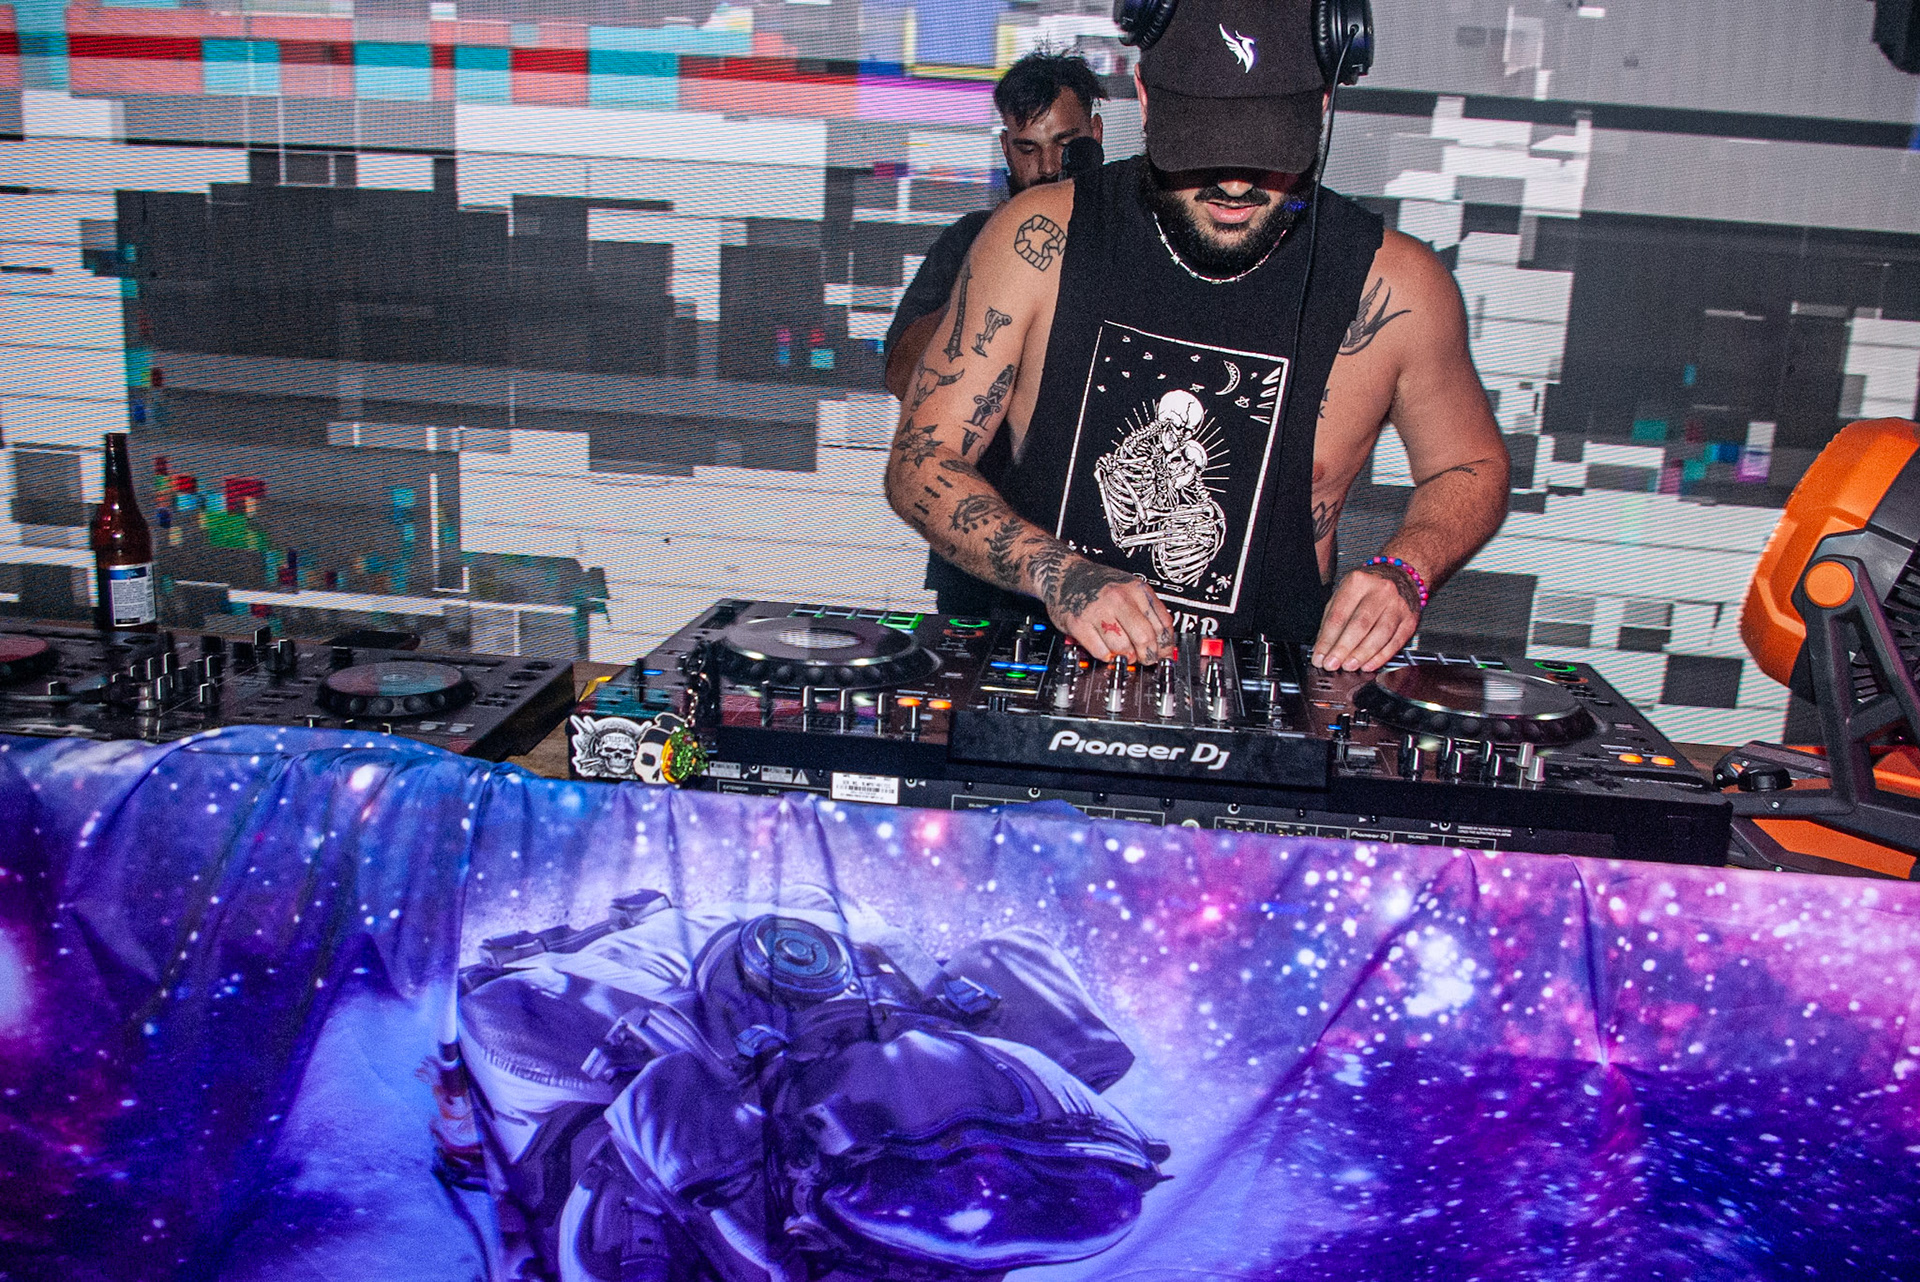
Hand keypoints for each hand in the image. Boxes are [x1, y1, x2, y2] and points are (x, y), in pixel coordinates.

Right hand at [1042, 556, 1175, 663]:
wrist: (1064, 574)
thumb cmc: (1098, 584)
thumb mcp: (1129, 589)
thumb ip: (1146, 612)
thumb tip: (1163, 642)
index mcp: (1137, 589)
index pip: (1162, 624)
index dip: (1165, 646)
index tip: (1163, 655)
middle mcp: (1118, 598)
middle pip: (1144, 637)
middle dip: (1147, 656)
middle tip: (1145, 660)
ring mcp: (1097, 610)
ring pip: (1122, 647)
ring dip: (1126, 657)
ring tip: (1124, 654)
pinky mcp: (1078, 623)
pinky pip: (1100, 651)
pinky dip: (1106, 656)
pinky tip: (1106, 650)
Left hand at [1313, 564, 1420, 670]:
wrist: (1401, 577)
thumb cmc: (1368, 588)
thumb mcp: (1344, 594)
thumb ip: (1332, 619)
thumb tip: (1323, 648)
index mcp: (1358, 582)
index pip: (1338, 615)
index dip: (1327, 640)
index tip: (1319, 657)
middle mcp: (1380, 591)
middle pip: (1360, 625)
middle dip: (1343, 649)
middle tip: (1332, 664)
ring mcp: (1397, 605)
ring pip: (1380, 634)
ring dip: (1362, 654)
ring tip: (1349, 666)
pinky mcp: (1409, 619)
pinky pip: (1396, 642)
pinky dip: (1381, 656)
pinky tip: (1369, 665)